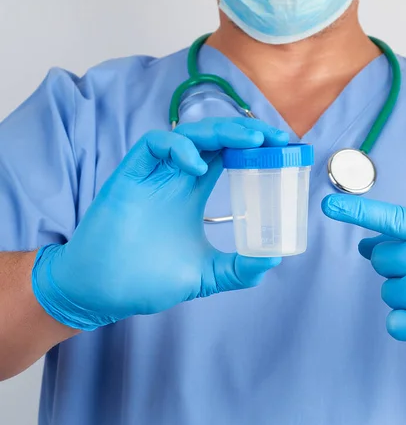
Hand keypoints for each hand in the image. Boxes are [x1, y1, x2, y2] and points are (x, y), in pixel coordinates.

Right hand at [32, 118, 288, 330]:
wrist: (103, 292)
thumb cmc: (147, 279)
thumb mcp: (206, 275)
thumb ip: (238, 269)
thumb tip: (274, 261)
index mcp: (193, 193)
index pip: (228, 155)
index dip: (253, 147)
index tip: (282, 148)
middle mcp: (176, 177)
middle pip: (214, 139)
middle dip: (246, 132)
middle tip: (276, 137)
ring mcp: (154, 174)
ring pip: (189, 134)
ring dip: (222, 132)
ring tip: (252, 142)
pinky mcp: (130, 175)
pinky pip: (154, 144)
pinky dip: (179, 147)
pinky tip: (198, 167)